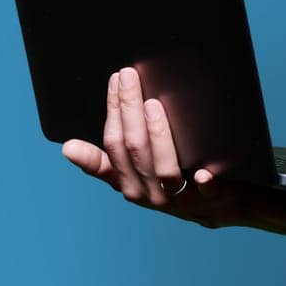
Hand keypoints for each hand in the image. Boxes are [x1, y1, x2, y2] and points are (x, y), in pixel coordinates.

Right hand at [61, 66, 247, 229]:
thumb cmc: (172, 183)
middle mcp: (151, 193)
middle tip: (130, 76)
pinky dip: (204, 181)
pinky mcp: (211, 201)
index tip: (114, 80)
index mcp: (130, 183)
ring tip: (153, 105)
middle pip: (135, 150)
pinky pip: (206, 193)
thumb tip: (67, 147)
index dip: (113, 111)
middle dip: (130, 110)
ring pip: (163, 169)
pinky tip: (202, 171)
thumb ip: (105, 161)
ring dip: (158, 136)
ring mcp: (180, 199)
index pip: (114, 145)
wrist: (218, 209)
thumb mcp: (135, 173)